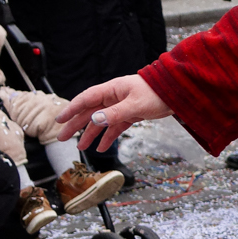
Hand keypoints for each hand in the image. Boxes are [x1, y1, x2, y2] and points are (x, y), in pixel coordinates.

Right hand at [57, 74, 173, 152]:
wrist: (177, 93)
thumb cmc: (157, 93)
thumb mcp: (135, 105)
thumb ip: (115, 113)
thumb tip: (94, 120)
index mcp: (111, 90)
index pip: (85, 99)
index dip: (71, 109)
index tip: (59, 120)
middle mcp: (113, 97)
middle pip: (90, 112)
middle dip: (75, 125)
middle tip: (62, 138)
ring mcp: (121, 106)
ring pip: (101, 121)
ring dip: (91, 134)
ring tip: (81, 147)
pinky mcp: (130, 114)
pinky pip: (115, 127)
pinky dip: (108, 137)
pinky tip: (102, 148)